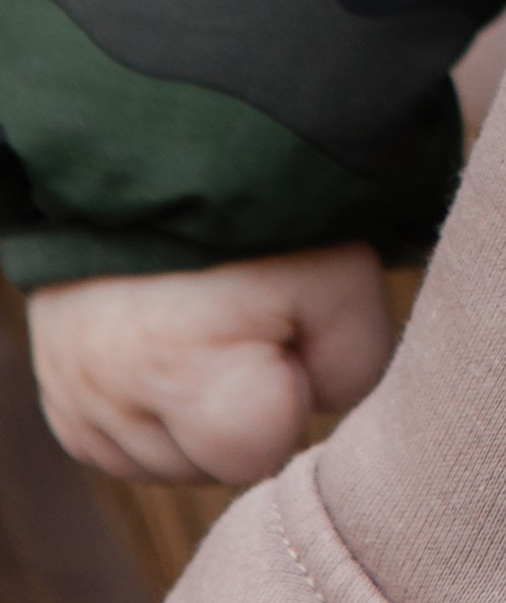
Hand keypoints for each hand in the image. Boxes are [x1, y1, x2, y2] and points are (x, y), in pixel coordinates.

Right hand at [28, 243, 391, 484]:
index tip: (285, 318)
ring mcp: (76, 399)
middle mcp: (112, 402)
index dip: (292, 384)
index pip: (261, 450)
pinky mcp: (58, 392)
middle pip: (214, 464)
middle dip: (245, 404)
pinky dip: (155, 406)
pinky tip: (171, 341)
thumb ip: (351, 366)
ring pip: (167, 459)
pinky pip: (123, 442)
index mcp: (182, 376)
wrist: (154, 139)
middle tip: (244, 310)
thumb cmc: (258, 207)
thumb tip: (318, 410)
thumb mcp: (340, 273)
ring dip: (196, 410)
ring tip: (203, 318)